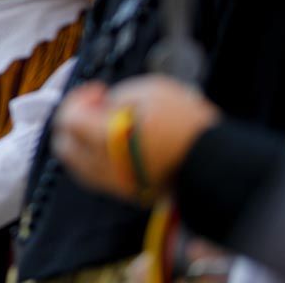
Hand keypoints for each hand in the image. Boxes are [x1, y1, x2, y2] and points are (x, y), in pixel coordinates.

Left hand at [52, 76, 218, 200]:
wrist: (220, 164)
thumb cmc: (188, 125)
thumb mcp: (151, 90)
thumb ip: (117, 96)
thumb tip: (102, 105)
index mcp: (108, 139)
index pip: (68, 120)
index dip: (79, 98)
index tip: (99, 90)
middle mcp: (106, 166)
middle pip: (65, 145)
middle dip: (74, 121)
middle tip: (97, 107)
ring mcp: (116, 184)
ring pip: (77, 164)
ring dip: (83, 141)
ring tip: (108, 125)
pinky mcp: (129, 195)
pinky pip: (96, 177)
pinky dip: (97, 158)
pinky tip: (117, 144)